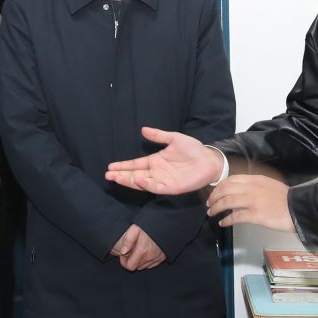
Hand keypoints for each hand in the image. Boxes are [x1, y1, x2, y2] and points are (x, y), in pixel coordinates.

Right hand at [107, 127, 222, 194]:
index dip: (123, 166)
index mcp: (155, 161)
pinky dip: (146, 184)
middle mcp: (156, 172)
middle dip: (121, 175)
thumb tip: (143, 129)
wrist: (209, 159)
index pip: (135, 164)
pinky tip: (138, 180)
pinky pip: (156, 187)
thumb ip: (159, 135)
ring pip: (142, 183)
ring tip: (116, 178)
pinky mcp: (171, 187)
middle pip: (135, 175)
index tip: (111, 166)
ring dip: (129, 181)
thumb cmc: (193, 149)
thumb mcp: (174, 138)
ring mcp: (163, 181)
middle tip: (108, 175)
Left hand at [110, 223, 166, 271]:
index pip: (130, 266)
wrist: (166, 224)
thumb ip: (127, 240)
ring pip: (144, 266)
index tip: (123, 255)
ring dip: (139, 260)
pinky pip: (152, 264)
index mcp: (142, 251)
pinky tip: (146, 251)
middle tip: (131, 250)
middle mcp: (150, 257)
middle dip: (131, 260)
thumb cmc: (150, 225)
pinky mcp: (162, 257)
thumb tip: (122, 251)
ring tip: (138, 249)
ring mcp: (157, 258)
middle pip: (136, 267)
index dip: (124, 262)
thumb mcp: (135, 228)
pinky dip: (147, 260)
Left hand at [205, 175, 292, 232]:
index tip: (215, 192)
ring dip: (216, 208)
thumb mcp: (270, 184)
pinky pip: (235, 217)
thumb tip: (242, 190)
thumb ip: (255, 185)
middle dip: (214, 197)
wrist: (298, 208)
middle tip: (209, 204)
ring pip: (227, 202)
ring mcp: (252, 201)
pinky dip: (226, 220)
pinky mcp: (255, 215)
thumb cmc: (286, 199)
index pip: (231, 180)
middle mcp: (251, 188)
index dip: (219, 186)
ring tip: (212, 213)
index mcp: (255, 179)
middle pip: (225, 189)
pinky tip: (223, 223)